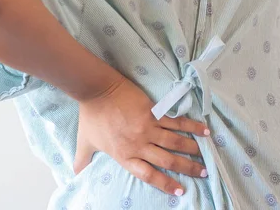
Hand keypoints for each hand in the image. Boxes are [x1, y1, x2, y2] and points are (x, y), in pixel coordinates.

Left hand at [73, 74, 209, 196]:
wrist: (97, 90)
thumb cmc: (90, 115)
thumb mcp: (85, 142)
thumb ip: (82, 160)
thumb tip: (75, 173)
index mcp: (124, 155)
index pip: (149, 175)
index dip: (166, 183)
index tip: (181, 190)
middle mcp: (139, 144)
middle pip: (167, 161)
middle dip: (187, 168)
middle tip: (202, 173)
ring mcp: (147, 128)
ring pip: (175, 142)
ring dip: (191, 150)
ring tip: (204, 156)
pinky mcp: (153, 112)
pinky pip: (176, 122)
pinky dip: (191, 126)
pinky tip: (203, 130)